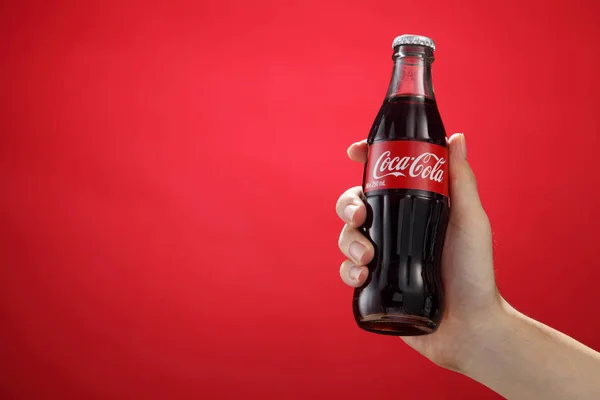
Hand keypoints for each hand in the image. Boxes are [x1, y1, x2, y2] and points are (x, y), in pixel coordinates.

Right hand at [336, 133, 504, 370]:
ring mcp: (382, 256)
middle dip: (348, 205)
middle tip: (360, 217)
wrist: (469, 325)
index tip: (354, 151)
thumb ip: (460, 179)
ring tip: (366, 257)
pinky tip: (363, 277)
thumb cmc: (475, 271)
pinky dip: (347, 271)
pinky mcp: (373, 284)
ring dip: (348, 241)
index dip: (365, 159)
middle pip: (355, 203)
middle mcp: (394, 228)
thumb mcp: (470, 220)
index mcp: (413, 207)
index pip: (382, 176)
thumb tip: (455, 137)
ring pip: (346, 236)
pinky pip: (346, 271)